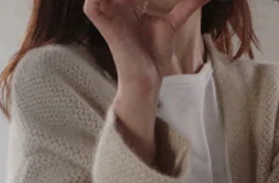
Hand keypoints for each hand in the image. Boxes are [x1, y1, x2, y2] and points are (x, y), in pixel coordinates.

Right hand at [84, 0, 209, 94]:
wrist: (148, 78)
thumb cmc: (155, 55)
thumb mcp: (173, 24)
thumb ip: (187, 5)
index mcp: (131, 1)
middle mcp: (117, 4)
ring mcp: (108, 12)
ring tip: (141, 0)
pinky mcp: (102, 23)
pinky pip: (91, 3)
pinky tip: (129, 2)